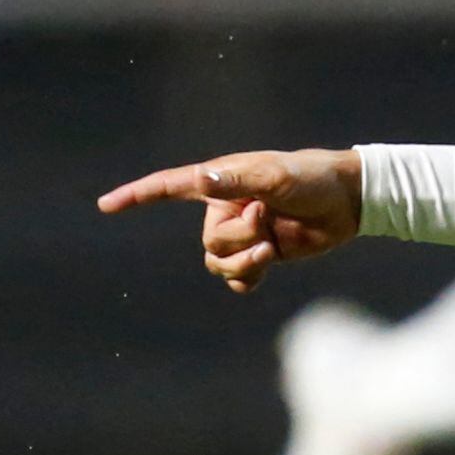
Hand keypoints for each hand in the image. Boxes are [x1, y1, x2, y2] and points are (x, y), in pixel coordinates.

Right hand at [96, 149, 366, 292]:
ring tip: (272, 242)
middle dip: (239, 237)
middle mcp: (225, 208)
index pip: (169, 187)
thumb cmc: (312, 178)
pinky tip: (264, 266)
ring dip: (246, 259)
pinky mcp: (262, 253)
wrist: (348, 201)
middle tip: (269, 216)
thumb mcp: (275, 176)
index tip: (106, 205)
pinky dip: (247, 277)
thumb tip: (199, 179)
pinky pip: (237, 278)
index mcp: (221, 183)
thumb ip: (238, 181)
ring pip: (220, 262)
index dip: (137, 196)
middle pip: (209, 241)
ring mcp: (243, 233)